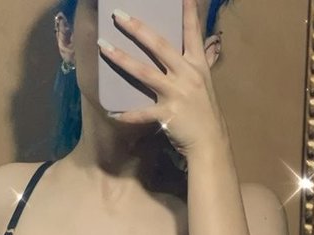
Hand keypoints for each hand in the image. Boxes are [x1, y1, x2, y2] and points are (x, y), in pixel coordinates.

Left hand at [98, 0, 227, 155]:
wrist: (210, 142)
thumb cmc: (204, 113)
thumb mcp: (203, 84)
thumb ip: (195, 64)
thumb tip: (194, 48)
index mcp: (197, 65)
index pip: (192, 32)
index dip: (188, 12)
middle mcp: (187, 75)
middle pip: (159, 46)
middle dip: (138, 29)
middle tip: (118, 15)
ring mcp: (177, 93)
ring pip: (145, 72)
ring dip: (122, 59)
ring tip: (103, 47)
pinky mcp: (168, 114)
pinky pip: (142, 113)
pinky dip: (127, 114)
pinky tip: (112, 112)